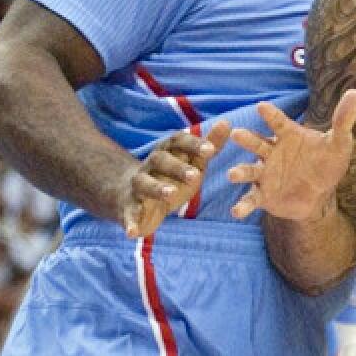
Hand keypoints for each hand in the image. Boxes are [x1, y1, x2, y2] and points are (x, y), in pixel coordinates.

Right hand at [120, 121, 229, 237]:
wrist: (130, 195)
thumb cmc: (170, 176)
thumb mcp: (192, 162)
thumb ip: (209, 145)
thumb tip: (227, 122)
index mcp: (166, 152)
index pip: (177, 141)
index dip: (193, 144)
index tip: (211, 150)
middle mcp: (149, 166)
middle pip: (159, 160)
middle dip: (177, 167)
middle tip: (195, 176)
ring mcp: (137, 186)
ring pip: (143, 183)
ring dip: (156, 188)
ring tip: (170, 194)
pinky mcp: (128, 208)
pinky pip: (128, 215)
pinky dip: (130, 222)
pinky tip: (133, 233)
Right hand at [227, 90, 355, 220]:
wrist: (321, 195)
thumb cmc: (327, 163)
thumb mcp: (338, 143)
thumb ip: (343, 120)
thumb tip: (354, 93)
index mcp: (288, 135)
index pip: (278, 121)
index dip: (270, 114)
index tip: (261, 107)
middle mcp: (272, 152)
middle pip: (257, 143)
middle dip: (246, 139)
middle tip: (236, 134)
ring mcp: (265, 173)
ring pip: (249, 170)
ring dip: (240, 171)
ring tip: (232, 174)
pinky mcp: (263, 194)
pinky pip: (251, 198)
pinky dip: (242, 205)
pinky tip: (236, 211)